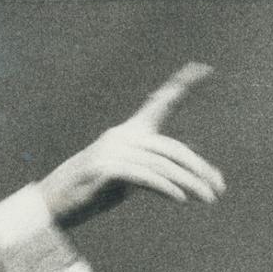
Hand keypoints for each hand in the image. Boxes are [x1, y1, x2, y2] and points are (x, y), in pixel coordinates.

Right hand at [39, 63, 226, 229]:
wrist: (54, 203)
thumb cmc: (93, 191)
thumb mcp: (128, 179)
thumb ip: (154, 170)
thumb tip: (188, 179)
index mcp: (131, 132)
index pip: (160, 104)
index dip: (182, 85)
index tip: (203, 67)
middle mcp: (123, 136)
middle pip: (171, 149)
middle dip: (197, 168)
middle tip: (218, 188)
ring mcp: (113, 151)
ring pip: (161, 165)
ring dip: (188, 184)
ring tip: (207, 199)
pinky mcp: (105, 169)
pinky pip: (143, 177)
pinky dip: (164, 187)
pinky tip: (180, 199)